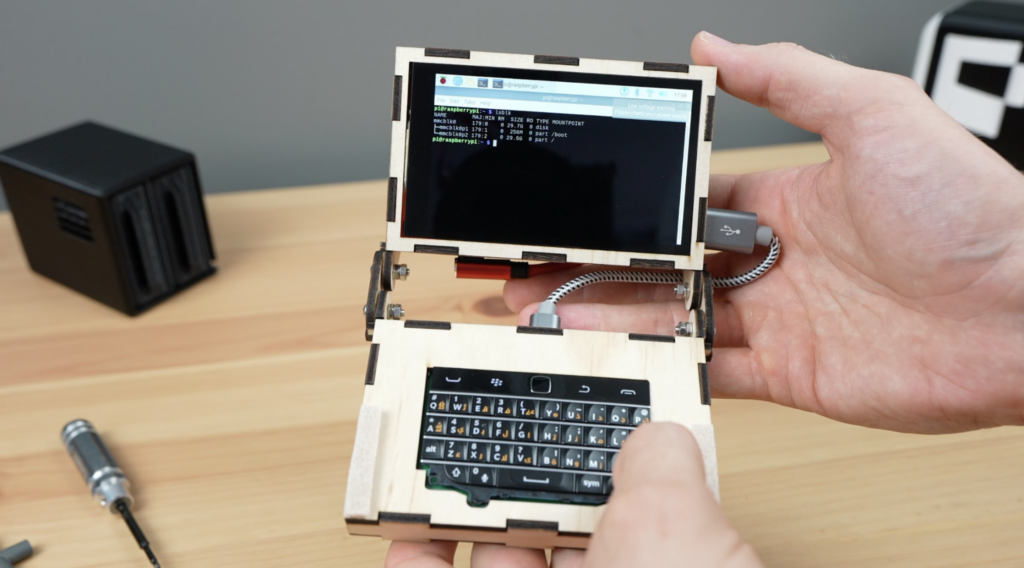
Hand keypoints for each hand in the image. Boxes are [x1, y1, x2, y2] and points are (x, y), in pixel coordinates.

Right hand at [385, 423, 762, 567]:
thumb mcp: (679, 529)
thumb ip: (663, 469)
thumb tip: (659, 434)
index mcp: (662, 564)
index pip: (625, 506)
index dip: (588, 464)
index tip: (554, 427)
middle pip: (550, 535)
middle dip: (511, 487)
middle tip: (480, 444)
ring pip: (494, 567)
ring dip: (455, 520)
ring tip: (434, 475)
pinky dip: (419, 566)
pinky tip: (408, 537)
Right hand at [506, 33, 1023, 433]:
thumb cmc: (969, 208)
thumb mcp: (873, 114)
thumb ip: (789, 80)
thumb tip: (716, 46)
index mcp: (786, 198)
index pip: (689, 202)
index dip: (633, 207)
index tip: (584, 208)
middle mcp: (776, 260)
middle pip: (667, 267)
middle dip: (602, 267)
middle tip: (542, 268)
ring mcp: (781, 320)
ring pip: (676, 320)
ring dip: (613, 317)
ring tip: (551, 311)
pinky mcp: (792, 375)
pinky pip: (714, 373)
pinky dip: (667, 368)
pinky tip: (619, 357)